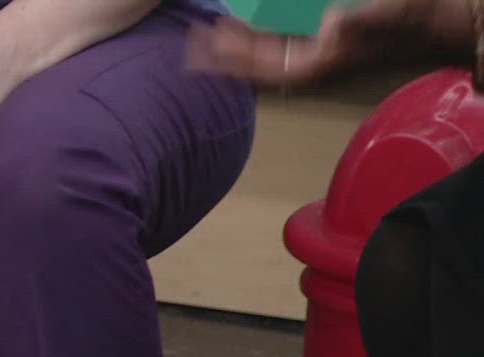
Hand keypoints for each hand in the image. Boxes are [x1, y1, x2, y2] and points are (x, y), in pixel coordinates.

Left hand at [190, 2, 475, 86]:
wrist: (437, 17)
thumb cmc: (412, 16)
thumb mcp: (388, 13)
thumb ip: (360, 22)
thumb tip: (329, 25)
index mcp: (321, 63)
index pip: (265, 70)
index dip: (233, 63)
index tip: (203, 53)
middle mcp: (314, 61)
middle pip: (257, 65)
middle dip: (224, 55)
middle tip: (192, 40)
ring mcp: (317, 51)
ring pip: (265, 53)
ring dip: (236, 45)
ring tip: (208, 30)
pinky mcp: (323, 40)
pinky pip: (280, 41)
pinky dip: (258, 34)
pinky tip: (243, 23)